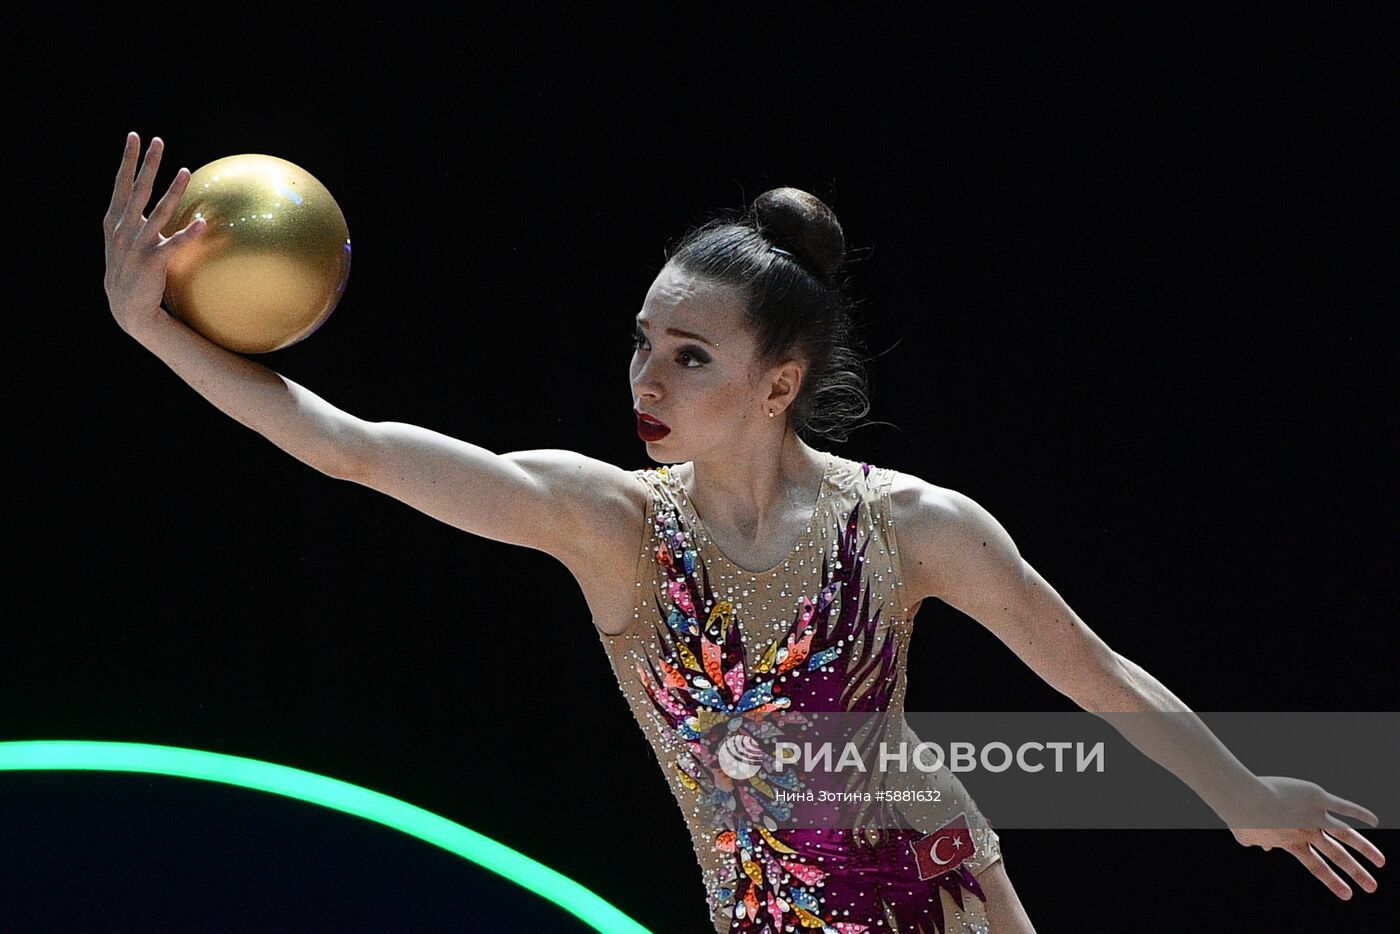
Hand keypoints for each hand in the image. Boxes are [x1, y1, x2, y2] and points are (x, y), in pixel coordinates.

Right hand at [103, 133, 205, 334]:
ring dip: (172, 191)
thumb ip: (134, 220)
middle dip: (148, 163)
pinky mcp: (152, 262)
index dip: (128, 159)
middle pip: (137, 190)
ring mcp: (136, 245)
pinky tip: (203, 224)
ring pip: (157, 212)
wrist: (127, 308)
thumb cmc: (131, 270)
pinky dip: (188, 235)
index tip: (134, 136)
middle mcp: (123, 229)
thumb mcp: (124, 241)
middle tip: (158, 141)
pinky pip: (173, 245)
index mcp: (115, 221)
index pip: (121, 183)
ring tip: (185, 171)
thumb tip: (149, 199)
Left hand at [1228, 775, 1383, 899]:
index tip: (1348, 895)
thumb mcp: (1247, 836)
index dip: (1333, 882)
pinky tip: (1374, 820)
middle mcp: (1307, 833)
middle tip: (1372, 888)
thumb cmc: (1239, 815)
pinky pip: (1343, 806)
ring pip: (1347, 835)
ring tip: (1380, 863)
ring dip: (1366, 850)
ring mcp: (1315, 815)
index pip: (1317, 867)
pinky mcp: (1317, 796)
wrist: (1243, 797)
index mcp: (1292, 843)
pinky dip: (1360, 813)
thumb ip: (1258, 842)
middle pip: (1337, 857)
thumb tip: (1262, 846)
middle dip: (1356, 874)